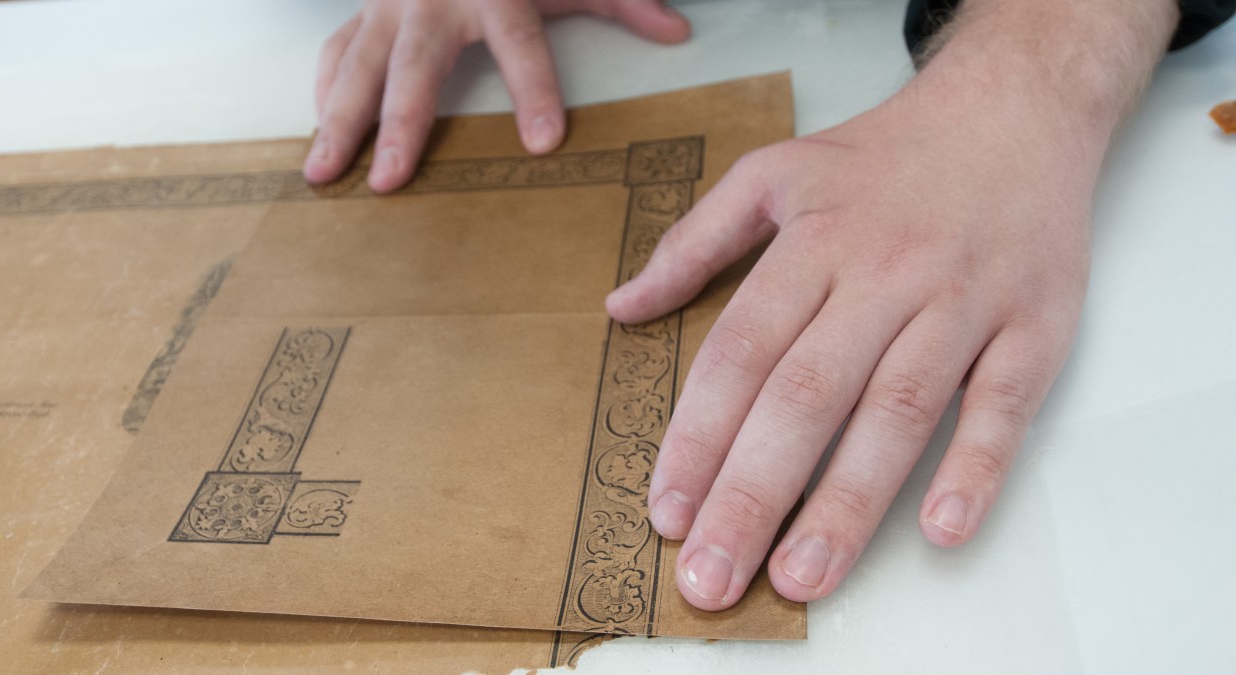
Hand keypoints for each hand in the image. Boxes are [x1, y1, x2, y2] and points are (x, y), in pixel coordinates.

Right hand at [305, 0, 689, 190]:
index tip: (543, 140)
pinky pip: (336, 51)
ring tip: (324, 174)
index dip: (532, 89)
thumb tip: (677, 31)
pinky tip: (321, 134)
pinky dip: (324, 90)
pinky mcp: (365, 10)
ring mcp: (391, 5)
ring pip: (358, 64)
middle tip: (391, 179)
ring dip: (339, 121)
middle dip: (401, 124)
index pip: (519, 43)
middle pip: (416, 67)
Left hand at [606, 48, 1104, 608]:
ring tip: (800, 575)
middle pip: (807, 396)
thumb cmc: (885, 156)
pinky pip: (1003, 403)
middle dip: (752, 493)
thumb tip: (622, 306)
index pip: (740, 353)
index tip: (667, 510)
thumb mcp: (773, 172)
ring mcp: (962, 302)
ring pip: (898, 410)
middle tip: (713, 577)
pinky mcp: (1035, 325)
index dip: (698, 436)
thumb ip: (694, 242)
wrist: (1015, 109)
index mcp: (813, 241)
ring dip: (848, 501)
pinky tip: (939, 528)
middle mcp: (884, 274)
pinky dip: (976, 465)